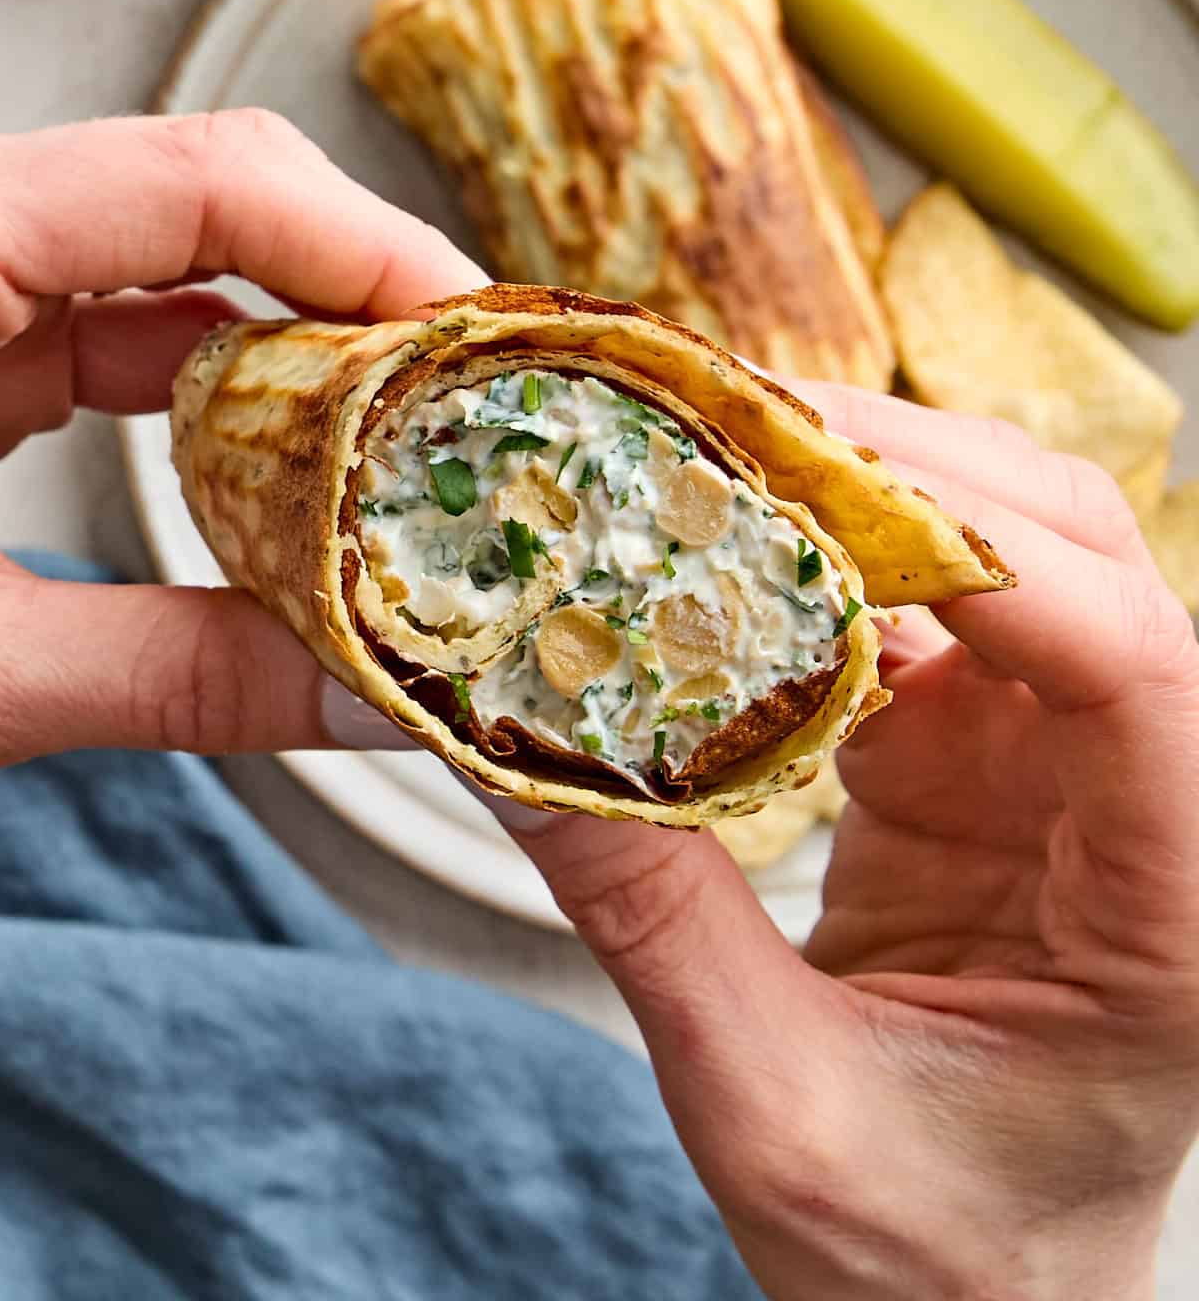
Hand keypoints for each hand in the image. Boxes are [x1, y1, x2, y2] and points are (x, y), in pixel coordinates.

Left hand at [0, 111, 484, 766]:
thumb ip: (170, 675)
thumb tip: (369, 701)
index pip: (194, 175)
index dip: (363, 240)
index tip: (475, 340)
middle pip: (200, 197)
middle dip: (352, 289)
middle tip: (466, 398)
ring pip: (165, 269)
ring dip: (294, 346)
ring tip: (402, 437)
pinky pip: (111, 337)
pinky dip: (212, 394)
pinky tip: (285, 465)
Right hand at [497, 391, 1198, 1300]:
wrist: (969, 1296)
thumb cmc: (924, 1253)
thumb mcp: (773, 1114)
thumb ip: (655, 926)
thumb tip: (511, 745)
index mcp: (1169, 912)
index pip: (1143, 676)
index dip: (1004, 559)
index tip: (830, 495)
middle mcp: (1143, 803)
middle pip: (1086, 559)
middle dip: (924, 470)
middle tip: (743, 430)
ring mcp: (1058, 762)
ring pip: (1007, 549)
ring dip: (871, 489)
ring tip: (718, 459)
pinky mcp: (981, 752)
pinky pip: (920, 607)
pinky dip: (824, 558)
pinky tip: (722, 553)